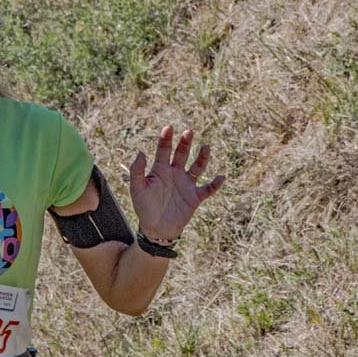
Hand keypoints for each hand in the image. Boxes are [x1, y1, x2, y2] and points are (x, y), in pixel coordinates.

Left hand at [129, 125, 224, 239]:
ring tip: (206, 147)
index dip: (166, 138)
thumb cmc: (144, 208)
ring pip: (197, 167)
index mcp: (160, 169)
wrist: (156, 229)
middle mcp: (175, 173)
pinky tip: (220, 177)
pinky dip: (215, 184)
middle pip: (182, 154)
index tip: (169, 128)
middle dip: (185, 143)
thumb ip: (137, 171)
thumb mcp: (137, 189)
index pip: (164, 150)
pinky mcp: (195, 197)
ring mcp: (186, 184)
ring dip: (202, 157)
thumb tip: (141, 151)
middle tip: (189, 132)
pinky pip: (208, 188)